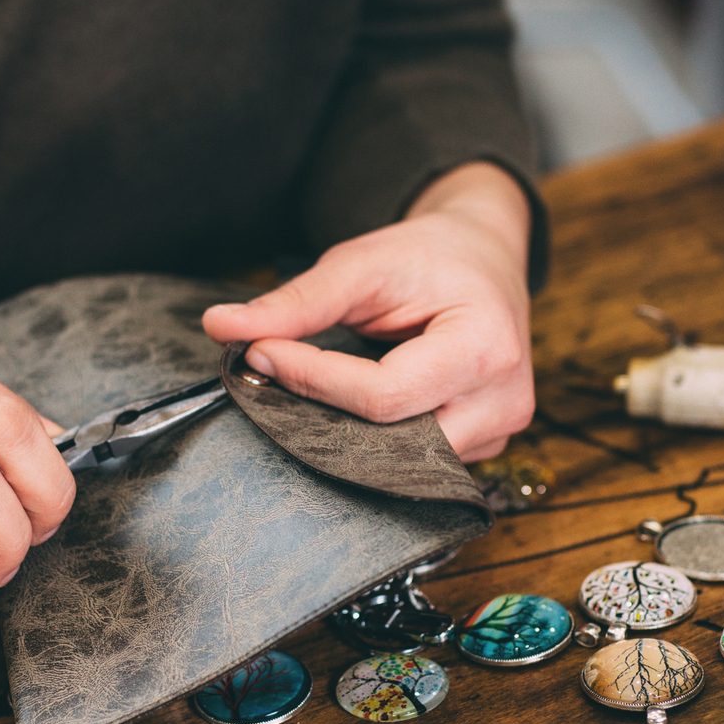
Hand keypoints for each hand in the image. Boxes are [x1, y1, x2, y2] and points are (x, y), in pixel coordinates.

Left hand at [202, 163, 534, 460]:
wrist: (484, 258)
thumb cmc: (429, 257)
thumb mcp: (362, 264)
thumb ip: (296, 301)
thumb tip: (221, 326)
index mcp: (485, 348)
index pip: (382, 396)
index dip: (312, 380)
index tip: (261, 352)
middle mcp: (502, 402)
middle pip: (392, 444)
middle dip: (324, 419)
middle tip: (273, 381)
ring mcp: (499, 432)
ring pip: (402, 466)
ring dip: (346, 436)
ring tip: (308, 393)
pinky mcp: (486, 447)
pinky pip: (417, 464)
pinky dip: (374, 443)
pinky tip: (348, 411)